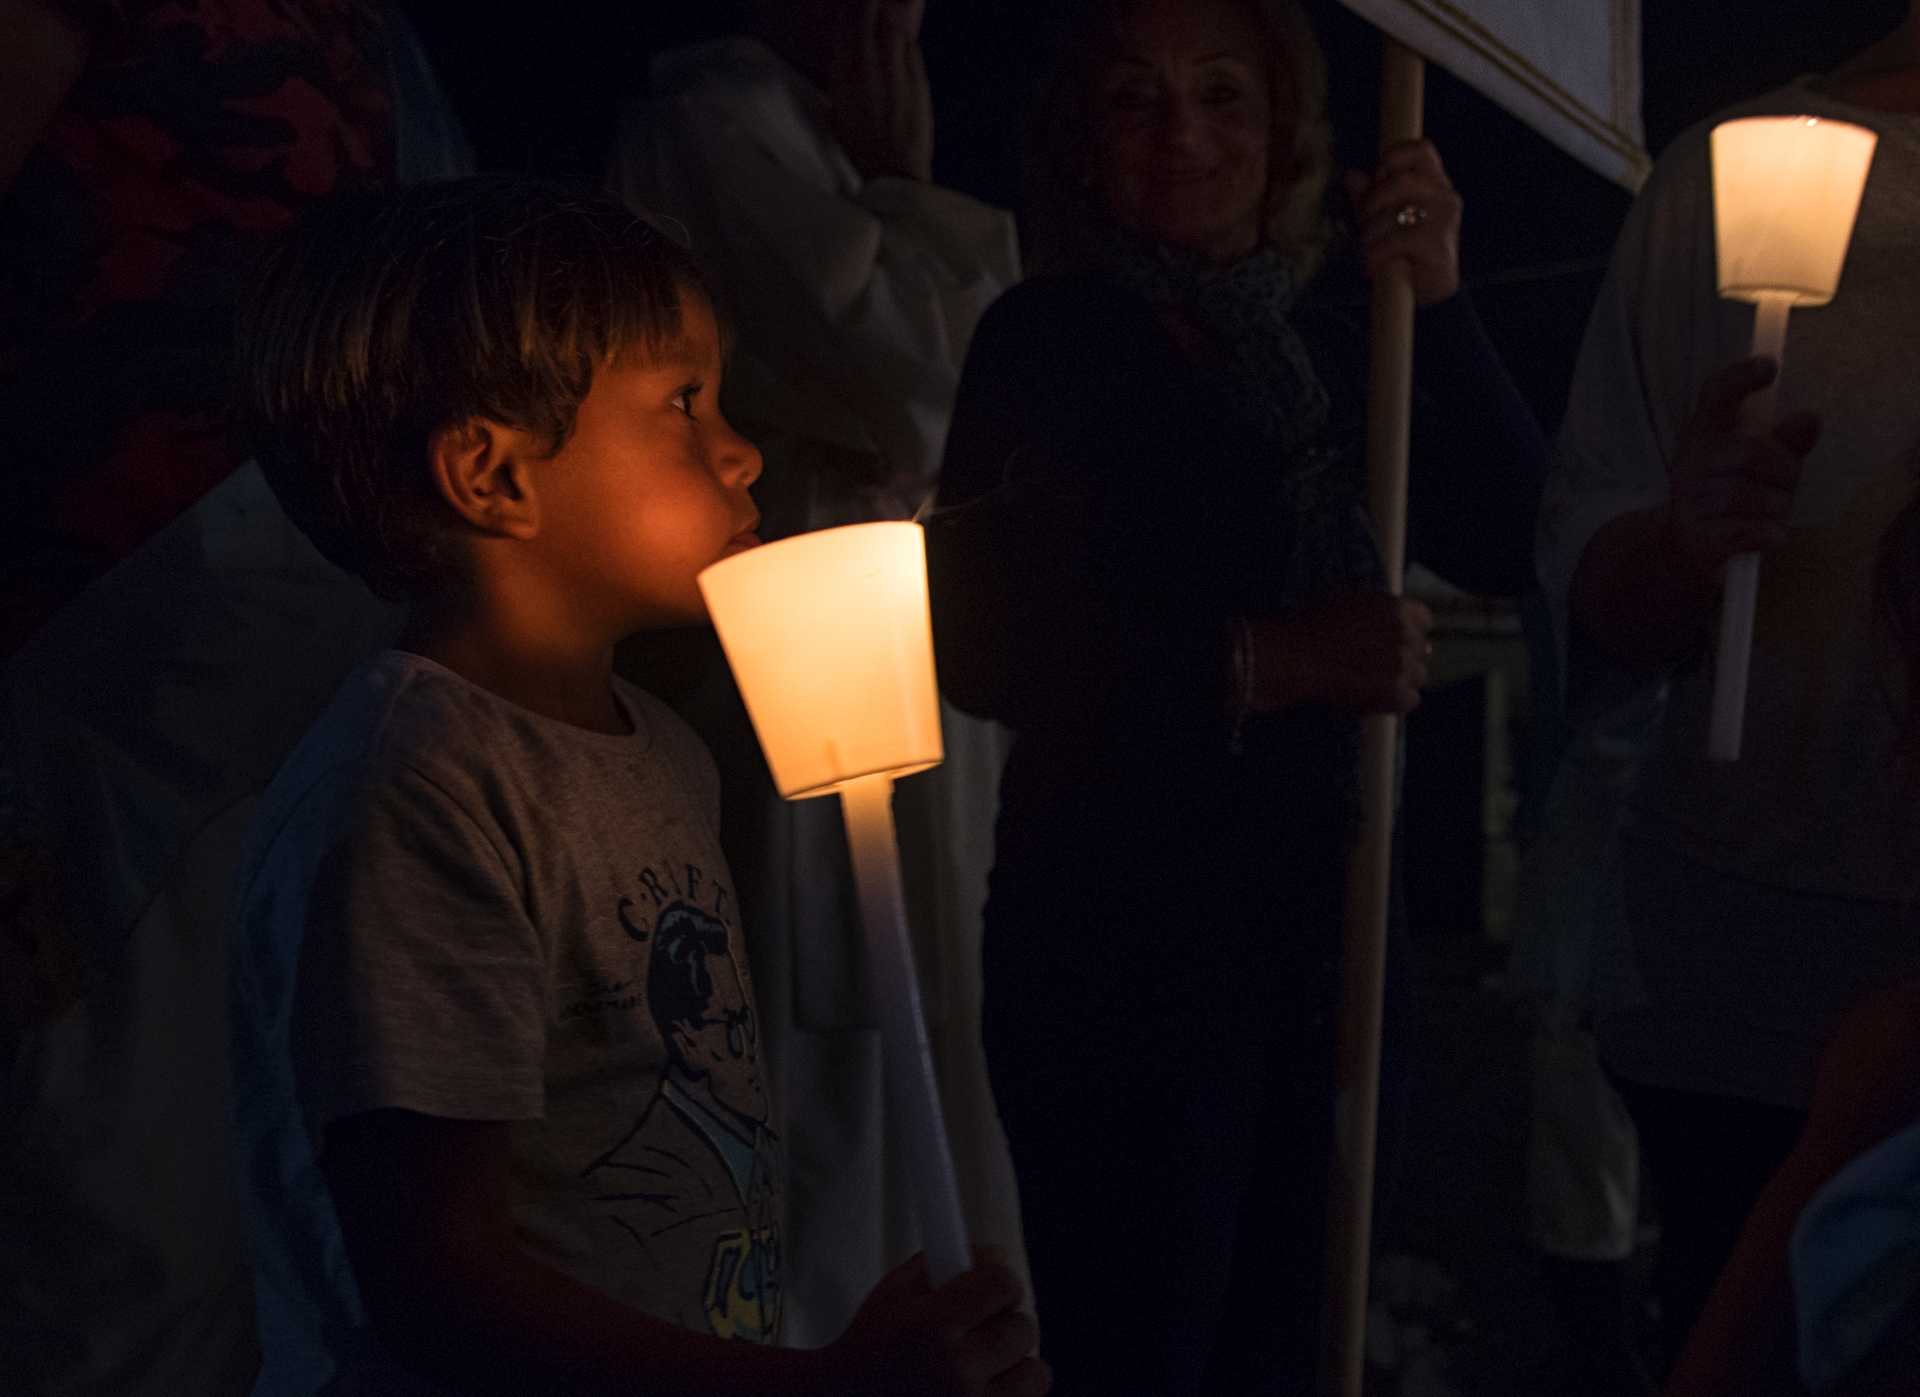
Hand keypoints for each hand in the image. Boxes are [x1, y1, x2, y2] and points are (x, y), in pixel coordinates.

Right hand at [824, 1249, 1048, 1396]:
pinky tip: (983, 1391)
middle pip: (1023, 1328)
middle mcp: (956, 1373)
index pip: (1003, 1285)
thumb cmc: (869, 1348)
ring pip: (1036, 1376)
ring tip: (985, 1367)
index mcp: (933, 1329)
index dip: (1000, 1281)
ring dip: (1016, 1367)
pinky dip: (1010, 1396)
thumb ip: (940, 1264)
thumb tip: (999, 1254)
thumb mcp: (892, 1294)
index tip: (991, 1288)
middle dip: (1005, 1323)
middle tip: (981, 1331)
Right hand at [828, 0, 933, 181]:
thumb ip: (839, 83)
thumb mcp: (836, 113)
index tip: (853, 8)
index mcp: (843, 70)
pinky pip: (912, 46)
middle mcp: (869, 62)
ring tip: (887, 24)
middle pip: (872, 13)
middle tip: (872, 6)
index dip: (851, 9)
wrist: (892, 169)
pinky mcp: (919, 77)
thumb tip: (840, 67)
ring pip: (894, 26)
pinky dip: (906, 42)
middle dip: (872, 6)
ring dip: (890, 22)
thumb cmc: (860, 148)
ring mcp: (897, 68)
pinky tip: (903, 48)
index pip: (847, 20)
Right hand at [1247, 593, 1432, 714]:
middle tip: (1376, 666)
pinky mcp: (1396, 693)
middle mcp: (1405, 633)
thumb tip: (1391, 622)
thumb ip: (1375, 609)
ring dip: (1399, 680)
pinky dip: (1393, 702)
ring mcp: (1403, 664)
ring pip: (1418, 676)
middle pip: (1421, 650)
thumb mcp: (1345, 600)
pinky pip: (1410, 700)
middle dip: (1403, 658)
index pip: (1423, 619)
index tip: (1395, 642)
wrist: (1291, 658)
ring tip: (1370, 683)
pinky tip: (1371, 698)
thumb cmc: (1307, 626)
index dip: (1409, 631)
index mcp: (1395, 607)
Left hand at [1343, 139, 1462, 305]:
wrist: (1424, 293)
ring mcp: (1446, 221)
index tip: (1377, 179)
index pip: (1420, 149)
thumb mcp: (1381, 220)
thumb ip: (1369, 197)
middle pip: (1400, 181)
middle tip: (1364, 227)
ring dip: (1370, 235)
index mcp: (1435, 183)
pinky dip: (1377, 255)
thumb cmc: (1403, 252)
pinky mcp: (1439, 247)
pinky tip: (1374, 265)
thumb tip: (1351, 175)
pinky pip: (1397, 241)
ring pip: (1395, 212)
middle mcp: (1445, 197)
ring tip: (1368, 251)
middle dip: (1371, 204)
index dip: (1392, 158)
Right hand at [1664, 355, 1819, 575]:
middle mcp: (1691, 460)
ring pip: (1754, 497)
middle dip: (1786, 472)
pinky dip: (1769, 534)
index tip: (1770, 367)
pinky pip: (1748, 531)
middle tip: (1787, 485)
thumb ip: (1786, 441)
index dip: (1740, 377)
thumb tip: (1810, 418)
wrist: (1680, 546)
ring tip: (1772, 514)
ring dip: (1778, 508)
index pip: (1716, 394)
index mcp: (1705, 432)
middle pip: (1751, 452)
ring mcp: (1688, 500)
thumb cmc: (1728, 494)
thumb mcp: (1758, 463)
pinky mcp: (1695, 537)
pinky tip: (1770, 535)